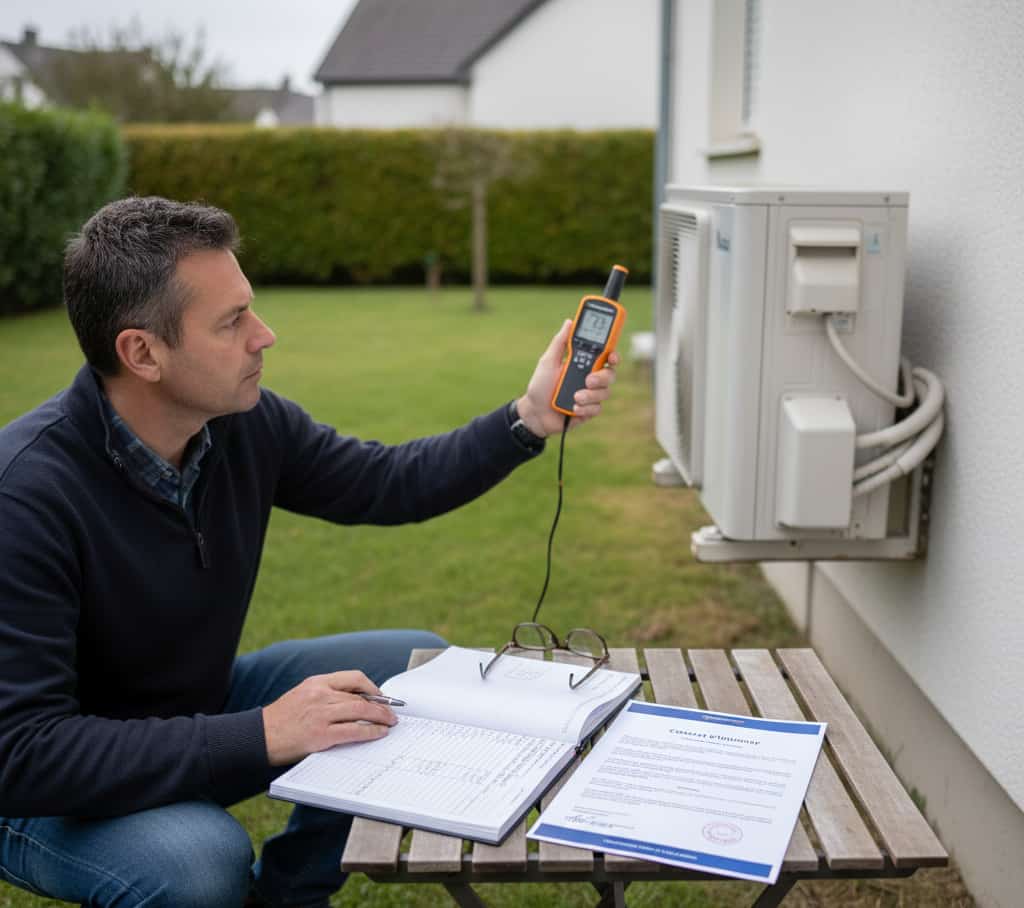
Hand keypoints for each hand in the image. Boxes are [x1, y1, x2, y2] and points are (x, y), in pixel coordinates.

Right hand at [262, 670, 396, 765]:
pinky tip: (379, 733)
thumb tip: (355, 701)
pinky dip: (371, 732)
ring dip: (381, 718)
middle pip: (361, 696)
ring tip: (390, 723)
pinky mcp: (321, 734)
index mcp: (317, 682)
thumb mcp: (302, 695)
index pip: (354, 677)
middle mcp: (320, 694)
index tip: (381, 697)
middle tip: (392, 713)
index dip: (372, 687)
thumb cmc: (281, 719)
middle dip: (381, 705)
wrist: (258, 737)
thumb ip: (326, 694)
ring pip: (361, 711)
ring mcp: (321, 714)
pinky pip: (354, 731)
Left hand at [515, 320, 619, 437]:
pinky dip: (585, 408)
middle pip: (610, 374)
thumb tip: (569, 322)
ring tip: (575, 397)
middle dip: (602, 377)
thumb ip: (560, 343)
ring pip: (605, 392)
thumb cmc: (540, 386)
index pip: (604, 356)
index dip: (613, 354)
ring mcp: (591, 395)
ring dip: (590, 395)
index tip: (611, 356)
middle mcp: (590, 378)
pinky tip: (573, 408)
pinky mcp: (589, 411)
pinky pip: (597, 408)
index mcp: (583, 364)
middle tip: (588, 380)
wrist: (535, 413)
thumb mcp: (548, 361)